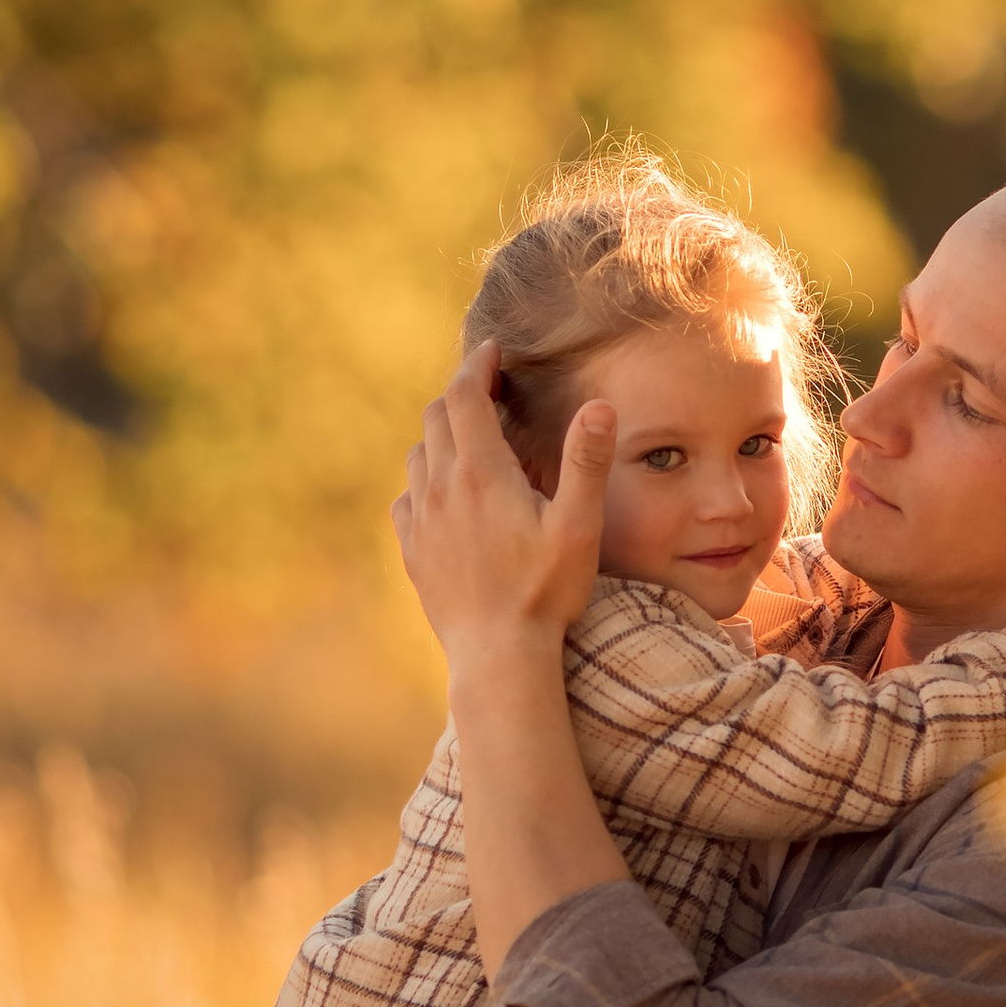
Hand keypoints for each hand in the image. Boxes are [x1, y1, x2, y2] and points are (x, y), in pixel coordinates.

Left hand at [392, 342, 614, 671]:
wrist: (498, 656)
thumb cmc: (546, 591)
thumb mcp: (578, 525)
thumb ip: (586, 461)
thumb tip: (599, 403)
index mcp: (481, 473)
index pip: (465, 395)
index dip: (478, 365)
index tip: (493, 350)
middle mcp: (441, 488)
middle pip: (436, 417)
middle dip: (461, 394)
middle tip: (489, 389)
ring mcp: (421, 520)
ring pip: (419, 454)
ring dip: (442, 435)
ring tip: (472, 438)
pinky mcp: (412, 550)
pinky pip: (407, 497)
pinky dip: (424, 479)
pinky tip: (445, 492)